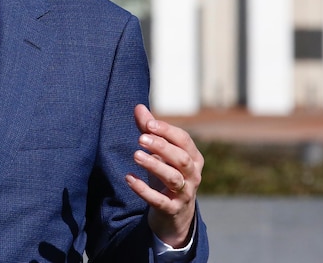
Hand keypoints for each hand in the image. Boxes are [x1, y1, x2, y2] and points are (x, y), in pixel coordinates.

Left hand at [125, 104, 202, 248]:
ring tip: (136, 155)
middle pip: (181, 158)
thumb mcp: (162, 154)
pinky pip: (159, 200)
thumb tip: (138, 107)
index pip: (184, 140)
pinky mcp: (172, 210)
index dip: (167, 131)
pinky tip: (129, 178)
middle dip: (162, 147)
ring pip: (173, 178)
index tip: (148, 124)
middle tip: (141, 139)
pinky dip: (144, 190)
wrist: (174, 214)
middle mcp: (193, 175)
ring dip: (155, 166)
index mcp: (193, 158)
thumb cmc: (168, 175)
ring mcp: (185, 194)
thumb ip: (150, 131)